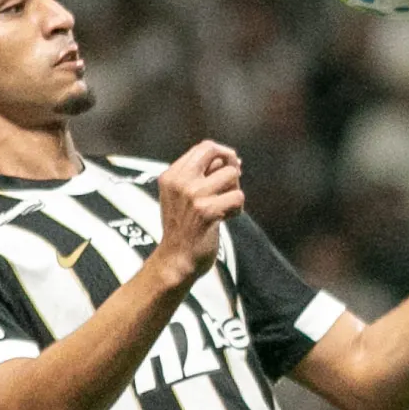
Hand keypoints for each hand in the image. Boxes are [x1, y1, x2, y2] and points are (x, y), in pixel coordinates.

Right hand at [152, 139, 243, 283]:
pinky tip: (226, 220)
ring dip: (234, 193)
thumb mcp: (184, 197)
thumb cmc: (184, 229)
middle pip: (218, 154)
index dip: (223, 154)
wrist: (175, 261)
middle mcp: (180, 181)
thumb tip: (233, 159)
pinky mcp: (207, 211)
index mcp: (171, 175)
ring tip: (224, 209)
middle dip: (232, 167)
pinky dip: (237, 210)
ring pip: (232, 176)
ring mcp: (192, 195)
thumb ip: (202, 176)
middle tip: (232, 185)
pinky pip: (237, 198)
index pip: (204, 147)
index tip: (231, 168)